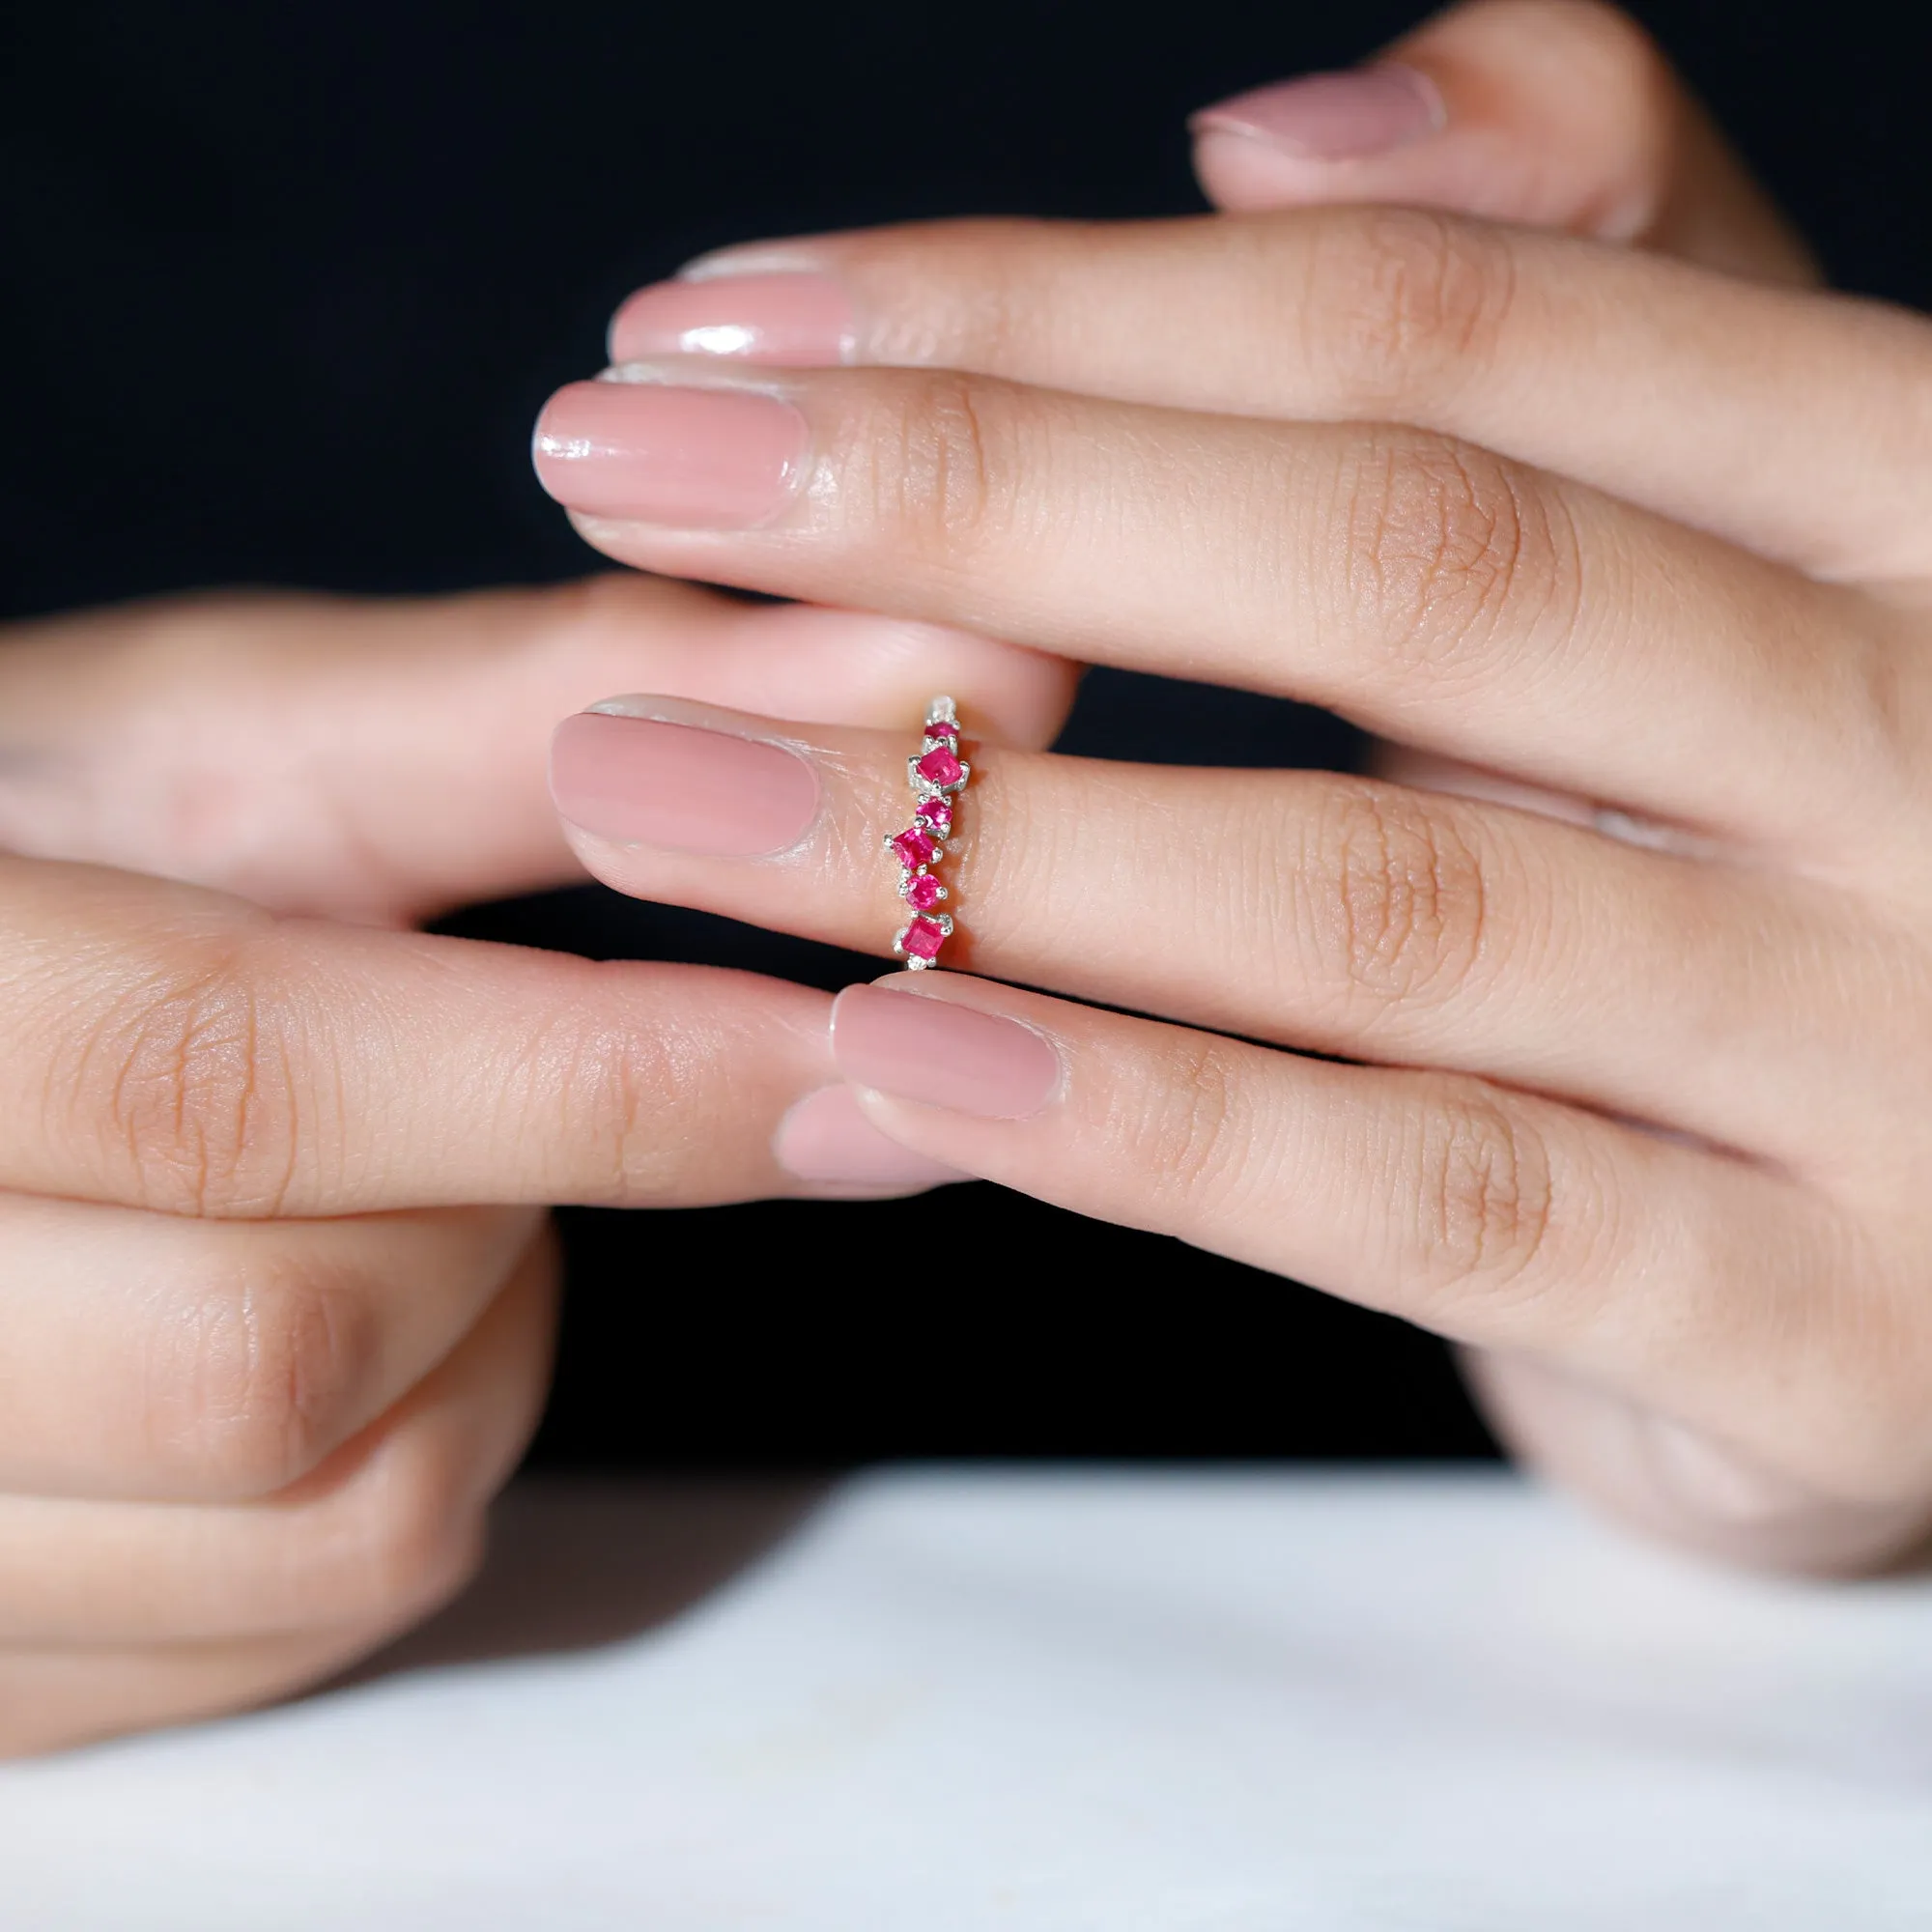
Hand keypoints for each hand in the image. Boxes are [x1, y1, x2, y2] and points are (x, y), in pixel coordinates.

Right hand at [0, 582, 1069, 1753]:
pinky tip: (334, 1326)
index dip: (584, 1082)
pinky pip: (309, 1623)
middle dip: (491, 1211)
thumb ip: (566, 704)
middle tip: (471, 1094)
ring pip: (336, 1523)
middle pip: (287, 1351)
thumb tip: (954, 673)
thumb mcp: (230, 750)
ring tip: (384, 1196)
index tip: (843, 1058)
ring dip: (471, 1344)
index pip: (229, 1088)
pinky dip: (412, 1464)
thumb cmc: (32, 856)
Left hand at [534, 1, 1931, 1572]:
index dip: (1056, 308)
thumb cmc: (1793, 878)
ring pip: (1378, 905)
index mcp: (1913, 498)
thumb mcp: (1728, 563)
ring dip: (973, 840)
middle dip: (968, 505)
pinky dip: (1142, 1126)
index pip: (1446, 328)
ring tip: (653, 786)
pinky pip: (1431, 1205)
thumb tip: (1279, 142)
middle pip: (1404, 567)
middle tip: (619, 469)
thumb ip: (1572, 306)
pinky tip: (880, 1052)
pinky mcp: (1827, 1333)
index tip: (732, 323)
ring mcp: (1908, 1063)